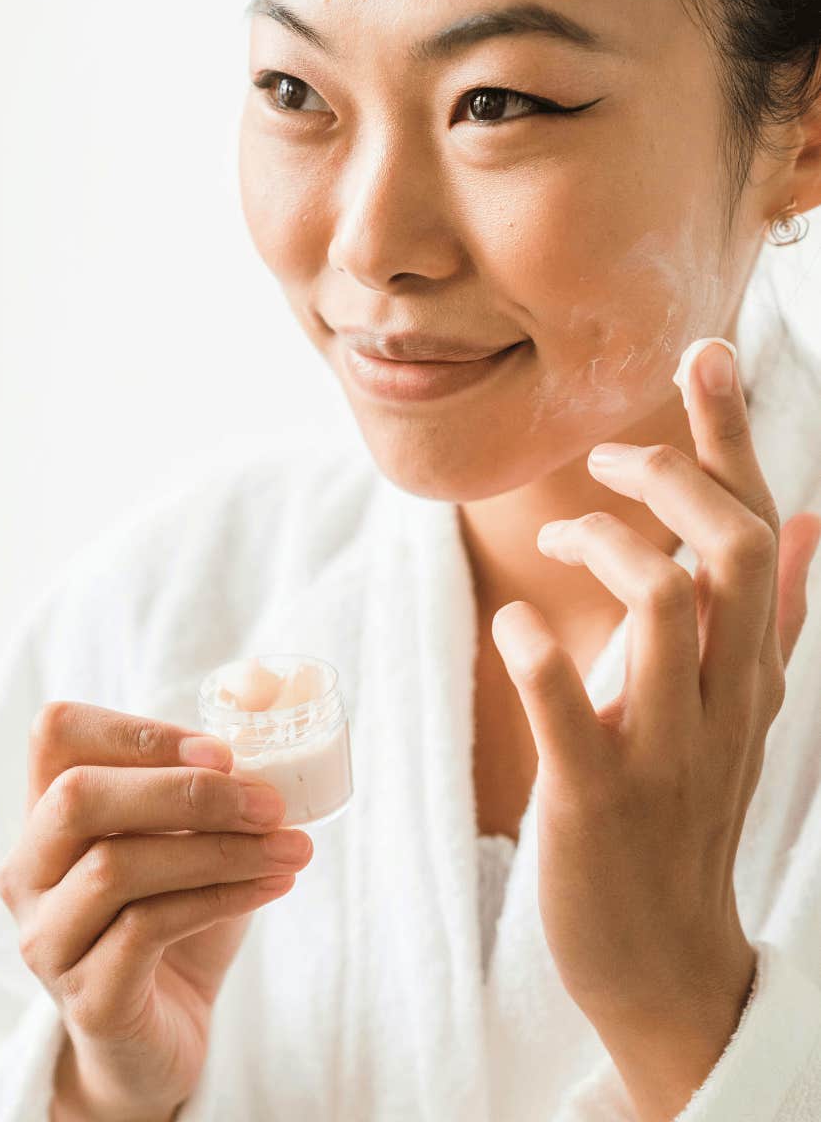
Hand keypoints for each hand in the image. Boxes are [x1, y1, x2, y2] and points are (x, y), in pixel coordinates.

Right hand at [0, 703, 313, 1119]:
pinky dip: (222, 897)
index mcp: (51, 815)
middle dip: (186, 791)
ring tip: (292, 847)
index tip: (223, 751)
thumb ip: (213, 773)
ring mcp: (49, 937)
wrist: (163, 1031)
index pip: (58, 735)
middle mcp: (31, 872)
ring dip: (221, 849)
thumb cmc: (179, 915)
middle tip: (270, 802)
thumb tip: (266, 690)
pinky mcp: (87, 995)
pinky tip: (273, 886)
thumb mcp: (192, 836)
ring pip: (117, 866)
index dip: (137, 731)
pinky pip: (147, 929)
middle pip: (79, 796)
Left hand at [491, 340, 819, 1110]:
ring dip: (611, 547)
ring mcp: (665, 749)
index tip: (706, 352)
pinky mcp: (596, 800)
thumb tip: (810, 523)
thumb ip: (775, 619)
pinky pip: (573, 714)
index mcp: (752, 669)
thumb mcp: (744, 711)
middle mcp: (723, 697)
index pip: (759, 532)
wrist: (667, 958)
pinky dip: (543, 656)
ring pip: (669, 610)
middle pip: (734, 553)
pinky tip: (518, 619)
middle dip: (678, 476)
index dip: (732, 438)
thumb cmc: (689, 816)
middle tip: (611, 456)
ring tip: (558, 540)